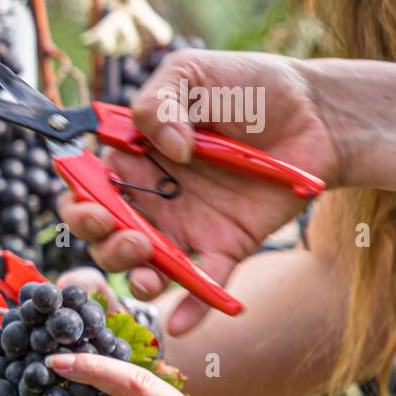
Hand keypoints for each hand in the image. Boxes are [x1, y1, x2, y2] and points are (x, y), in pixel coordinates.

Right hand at [60, 49, 343, 335]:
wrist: (316, 112)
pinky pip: (203, 284)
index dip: (78, 203)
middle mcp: (150, 198)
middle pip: (105, 236)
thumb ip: (159, 101)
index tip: (92, 205)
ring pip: (144, 266)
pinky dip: (191, 308)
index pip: (87, 190)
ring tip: (150, 270)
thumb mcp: (192, 71)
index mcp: (132, 158)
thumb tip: (165, 149)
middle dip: (103, 243)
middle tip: (126, 234)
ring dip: (136, 276)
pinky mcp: (225, 247)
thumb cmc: (249, 86)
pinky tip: (181, 323)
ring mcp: (185, 226)